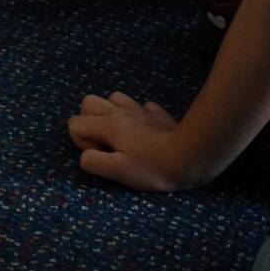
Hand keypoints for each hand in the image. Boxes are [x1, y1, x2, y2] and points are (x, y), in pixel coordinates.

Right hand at [68, 90, 205, 190]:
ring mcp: (141, 111)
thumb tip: (86, 156)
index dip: (83, 143)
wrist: (194, 155)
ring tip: (122, 135)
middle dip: (90, 121)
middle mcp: (120, 113)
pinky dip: (139, 116)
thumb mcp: (119, 172)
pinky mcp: (159, 115)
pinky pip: (143, 107)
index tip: (103, 156)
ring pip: (114, 98)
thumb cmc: (154, 167)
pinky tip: (146, 132)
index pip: (75, 123)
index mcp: (108, 125)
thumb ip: (93, 162)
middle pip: (89, 102)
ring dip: (111, 114)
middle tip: (106, 143)